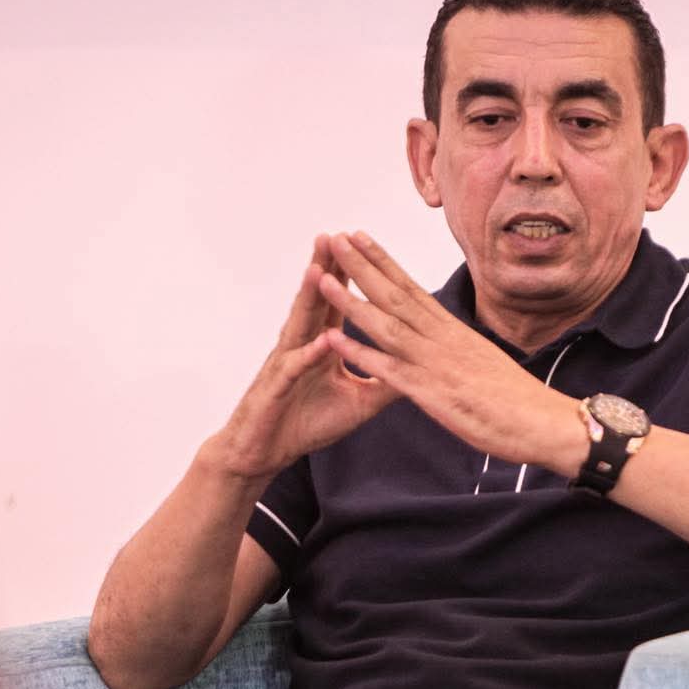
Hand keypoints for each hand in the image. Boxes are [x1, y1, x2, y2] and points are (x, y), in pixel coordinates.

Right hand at [209, 234, 399, 481]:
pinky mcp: (276, 388)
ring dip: (309, 298)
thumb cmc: (308, 423)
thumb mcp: (359, 403)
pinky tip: (321, 339)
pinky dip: (307, 354)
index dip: (353, 277)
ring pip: (300, 324)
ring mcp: (287, 364)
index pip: (340, 303)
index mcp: (323, 345)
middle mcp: (303, 346)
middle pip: (318, 301)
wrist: (266, 452)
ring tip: (319, 268)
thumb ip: (385, 381)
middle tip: (337, 236)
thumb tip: (422, 366)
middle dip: (328, 269)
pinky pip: (294, 368)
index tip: (365, 246)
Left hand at [318, 231, 587, 474]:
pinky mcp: (433, 394)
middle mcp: (443, 339)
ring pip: (388, 326)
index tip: (360, 238)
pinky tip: (335, 340)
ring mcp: (436, 364)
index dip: (384, 262)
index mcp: (454, 332)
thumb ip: (457, 350)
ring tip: (323, 280)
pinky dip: (361, 354)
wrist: (546, 422)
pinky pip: (389, 370)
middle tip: (334, 239)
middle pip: (396, 295)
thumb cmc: (517, 400)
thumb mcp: (482, 364)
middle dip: (362, 267)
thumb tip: (445, 341)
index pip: (412, 288)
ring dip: (352, 302)